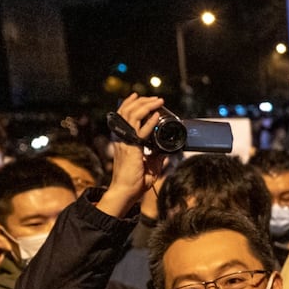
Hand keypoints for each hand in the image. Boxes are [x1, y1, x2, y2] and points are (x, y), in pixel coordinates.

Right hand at [98, 93, 168, 217]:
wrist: (126, 191)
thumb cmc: (134, 181)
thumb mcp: (149, 166)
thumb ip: (156, 157)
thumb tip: (166, 151)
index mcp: (124, 139)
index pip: (123, 115)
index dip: (130, 104)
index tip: (140, 97)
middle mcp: (122, 138)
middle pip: (128, 111)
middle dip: (142, 102)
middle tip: (155, 98)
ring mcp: (125, 142)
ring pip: (132, 116)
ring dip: (146, 106)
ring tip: (157, 101)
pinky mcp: (131, 148)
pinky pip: (140, 131)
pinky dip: (149, 122)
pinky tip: (156, 115)